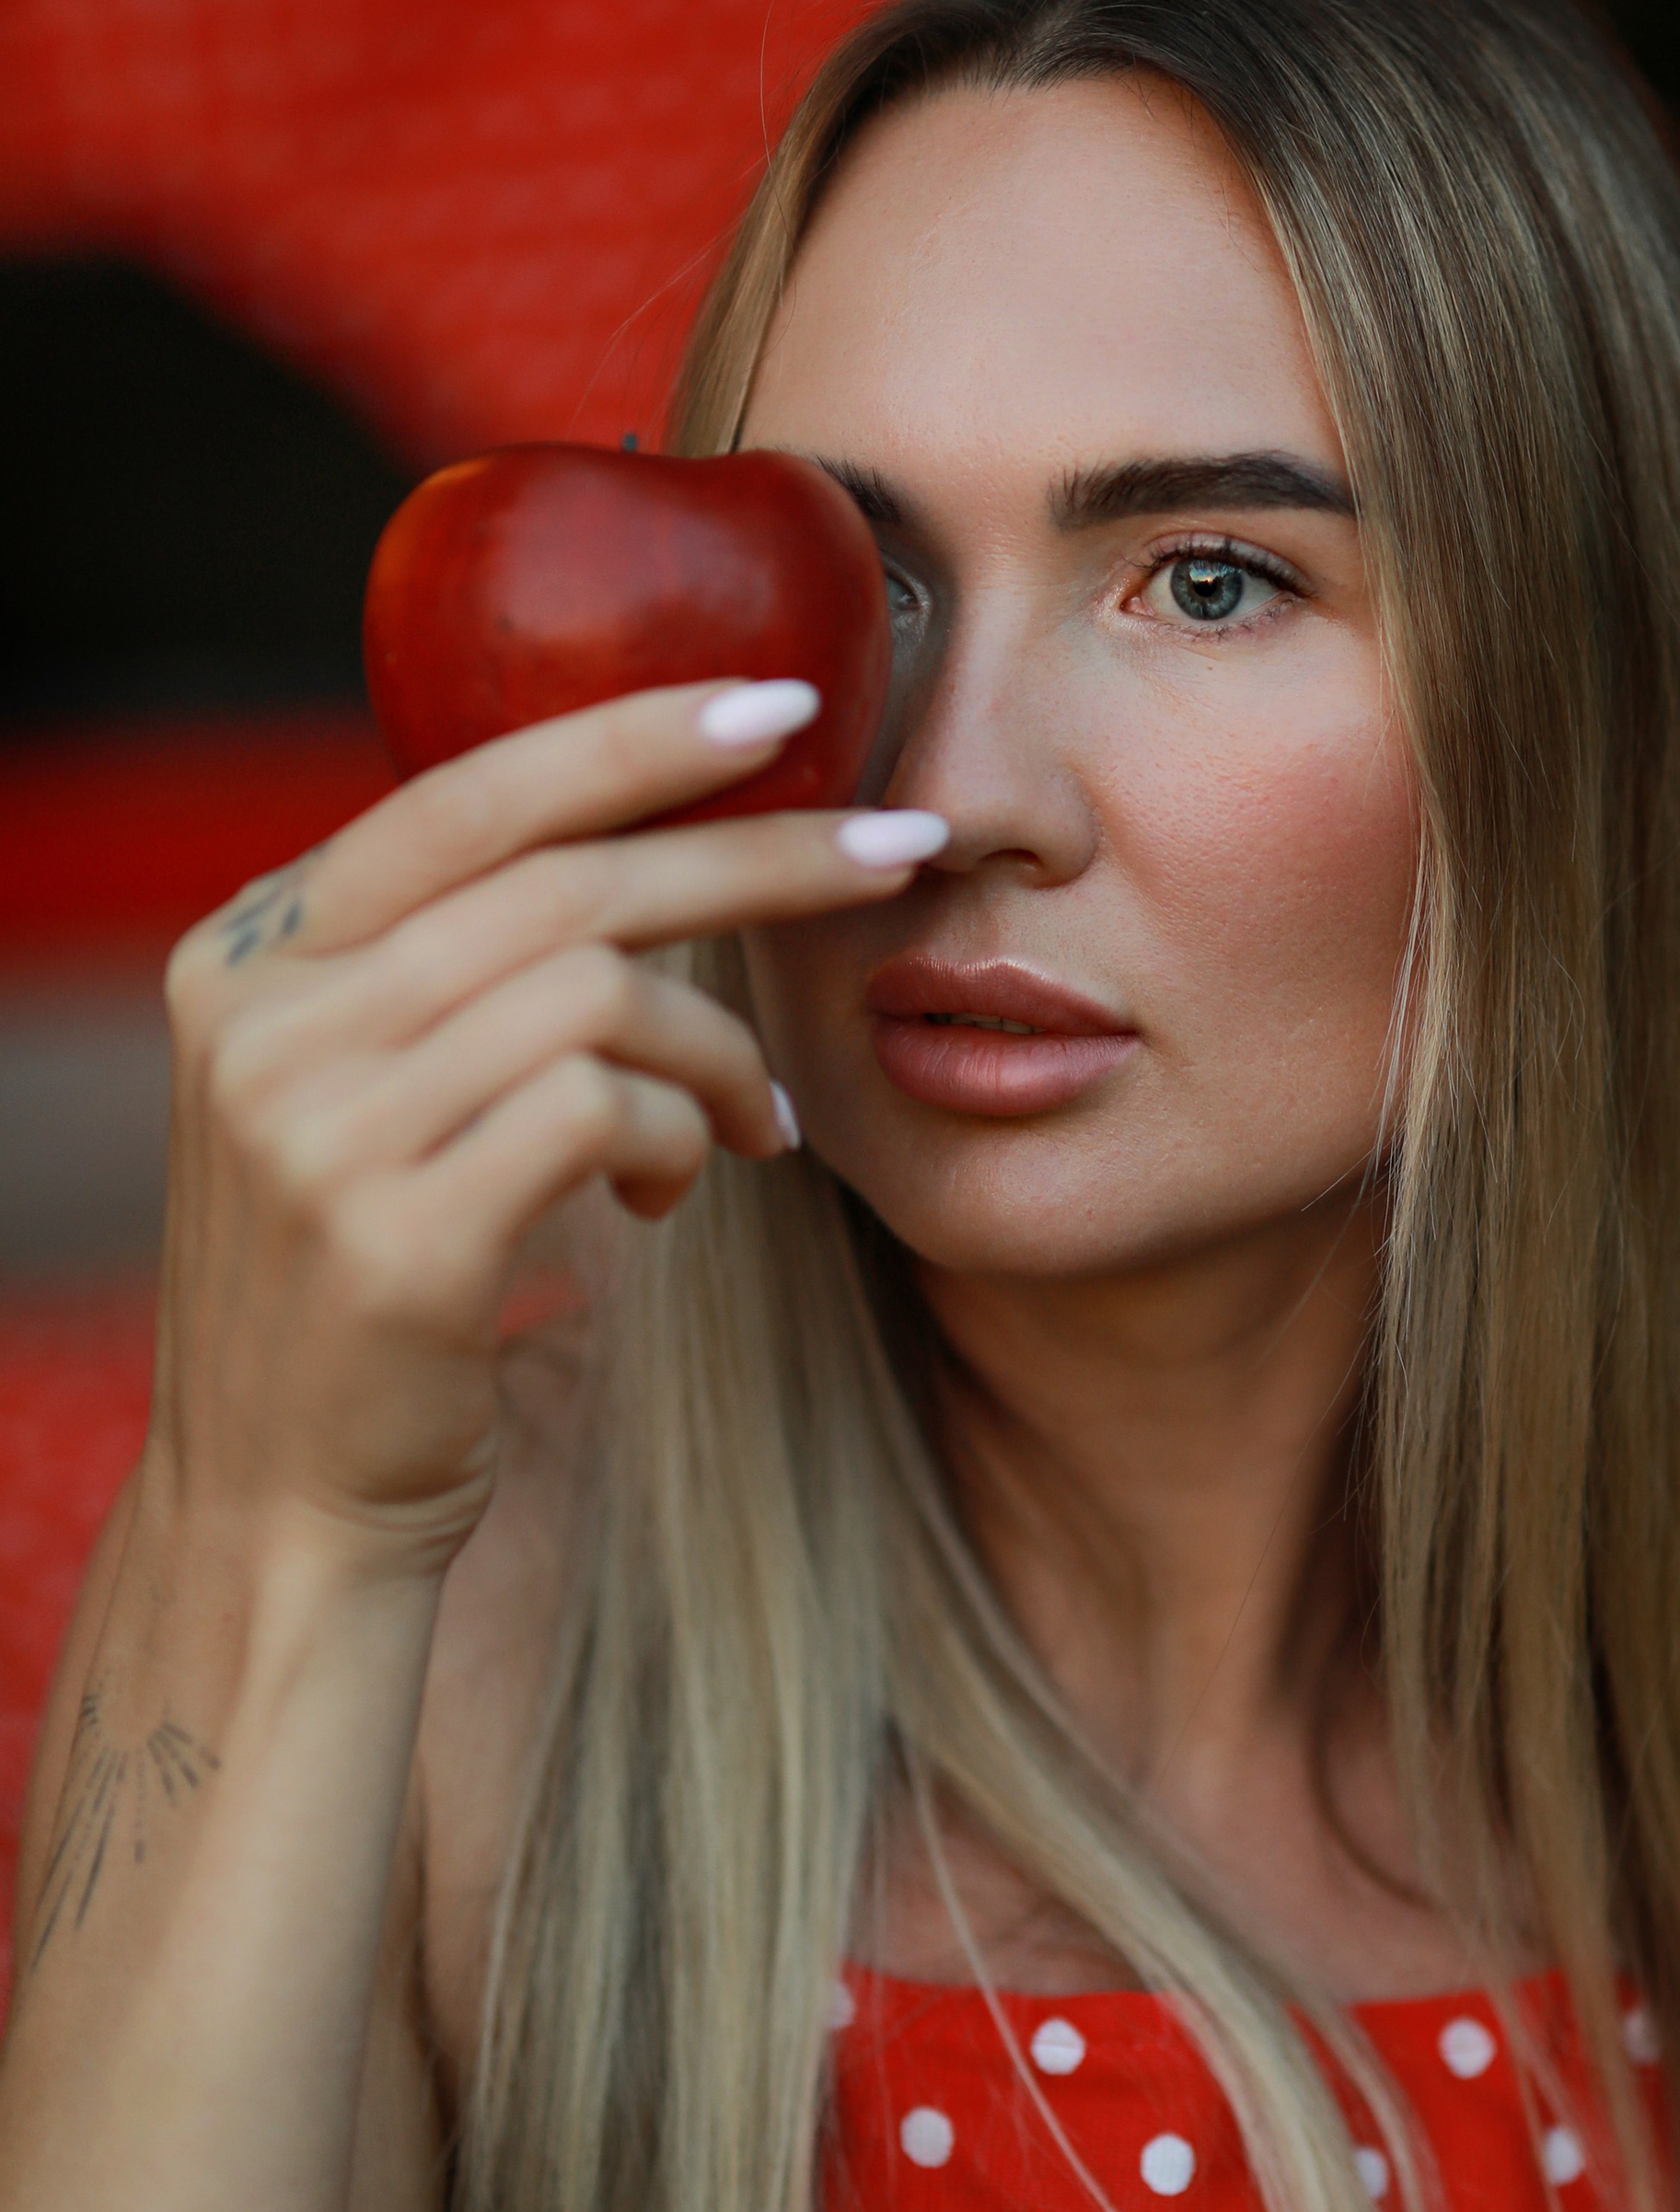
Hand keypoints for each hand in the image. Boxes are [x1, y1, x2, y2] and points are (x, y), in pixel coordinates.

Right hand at [144, 681, 941, 1573]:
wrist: (281, 1505)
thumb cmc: (370, 1293)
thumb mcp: (360, 1097)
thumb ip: (441, 972)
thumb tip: (636, 851)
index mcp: (252, 955)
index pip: (466, 794)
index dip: (629, 738)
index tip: (778, 706)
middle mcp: (266, 1020)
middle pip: (563, 878)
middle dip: (753, 855)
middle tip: (894, 854)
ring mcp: (316, 1126)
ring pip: (601, 994)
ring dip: (719, 1050)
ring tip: (753, 1121)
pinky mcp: (395, 1235)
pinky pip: (606, 1111)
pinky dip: (681, 1136)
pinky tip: (676, 1192)